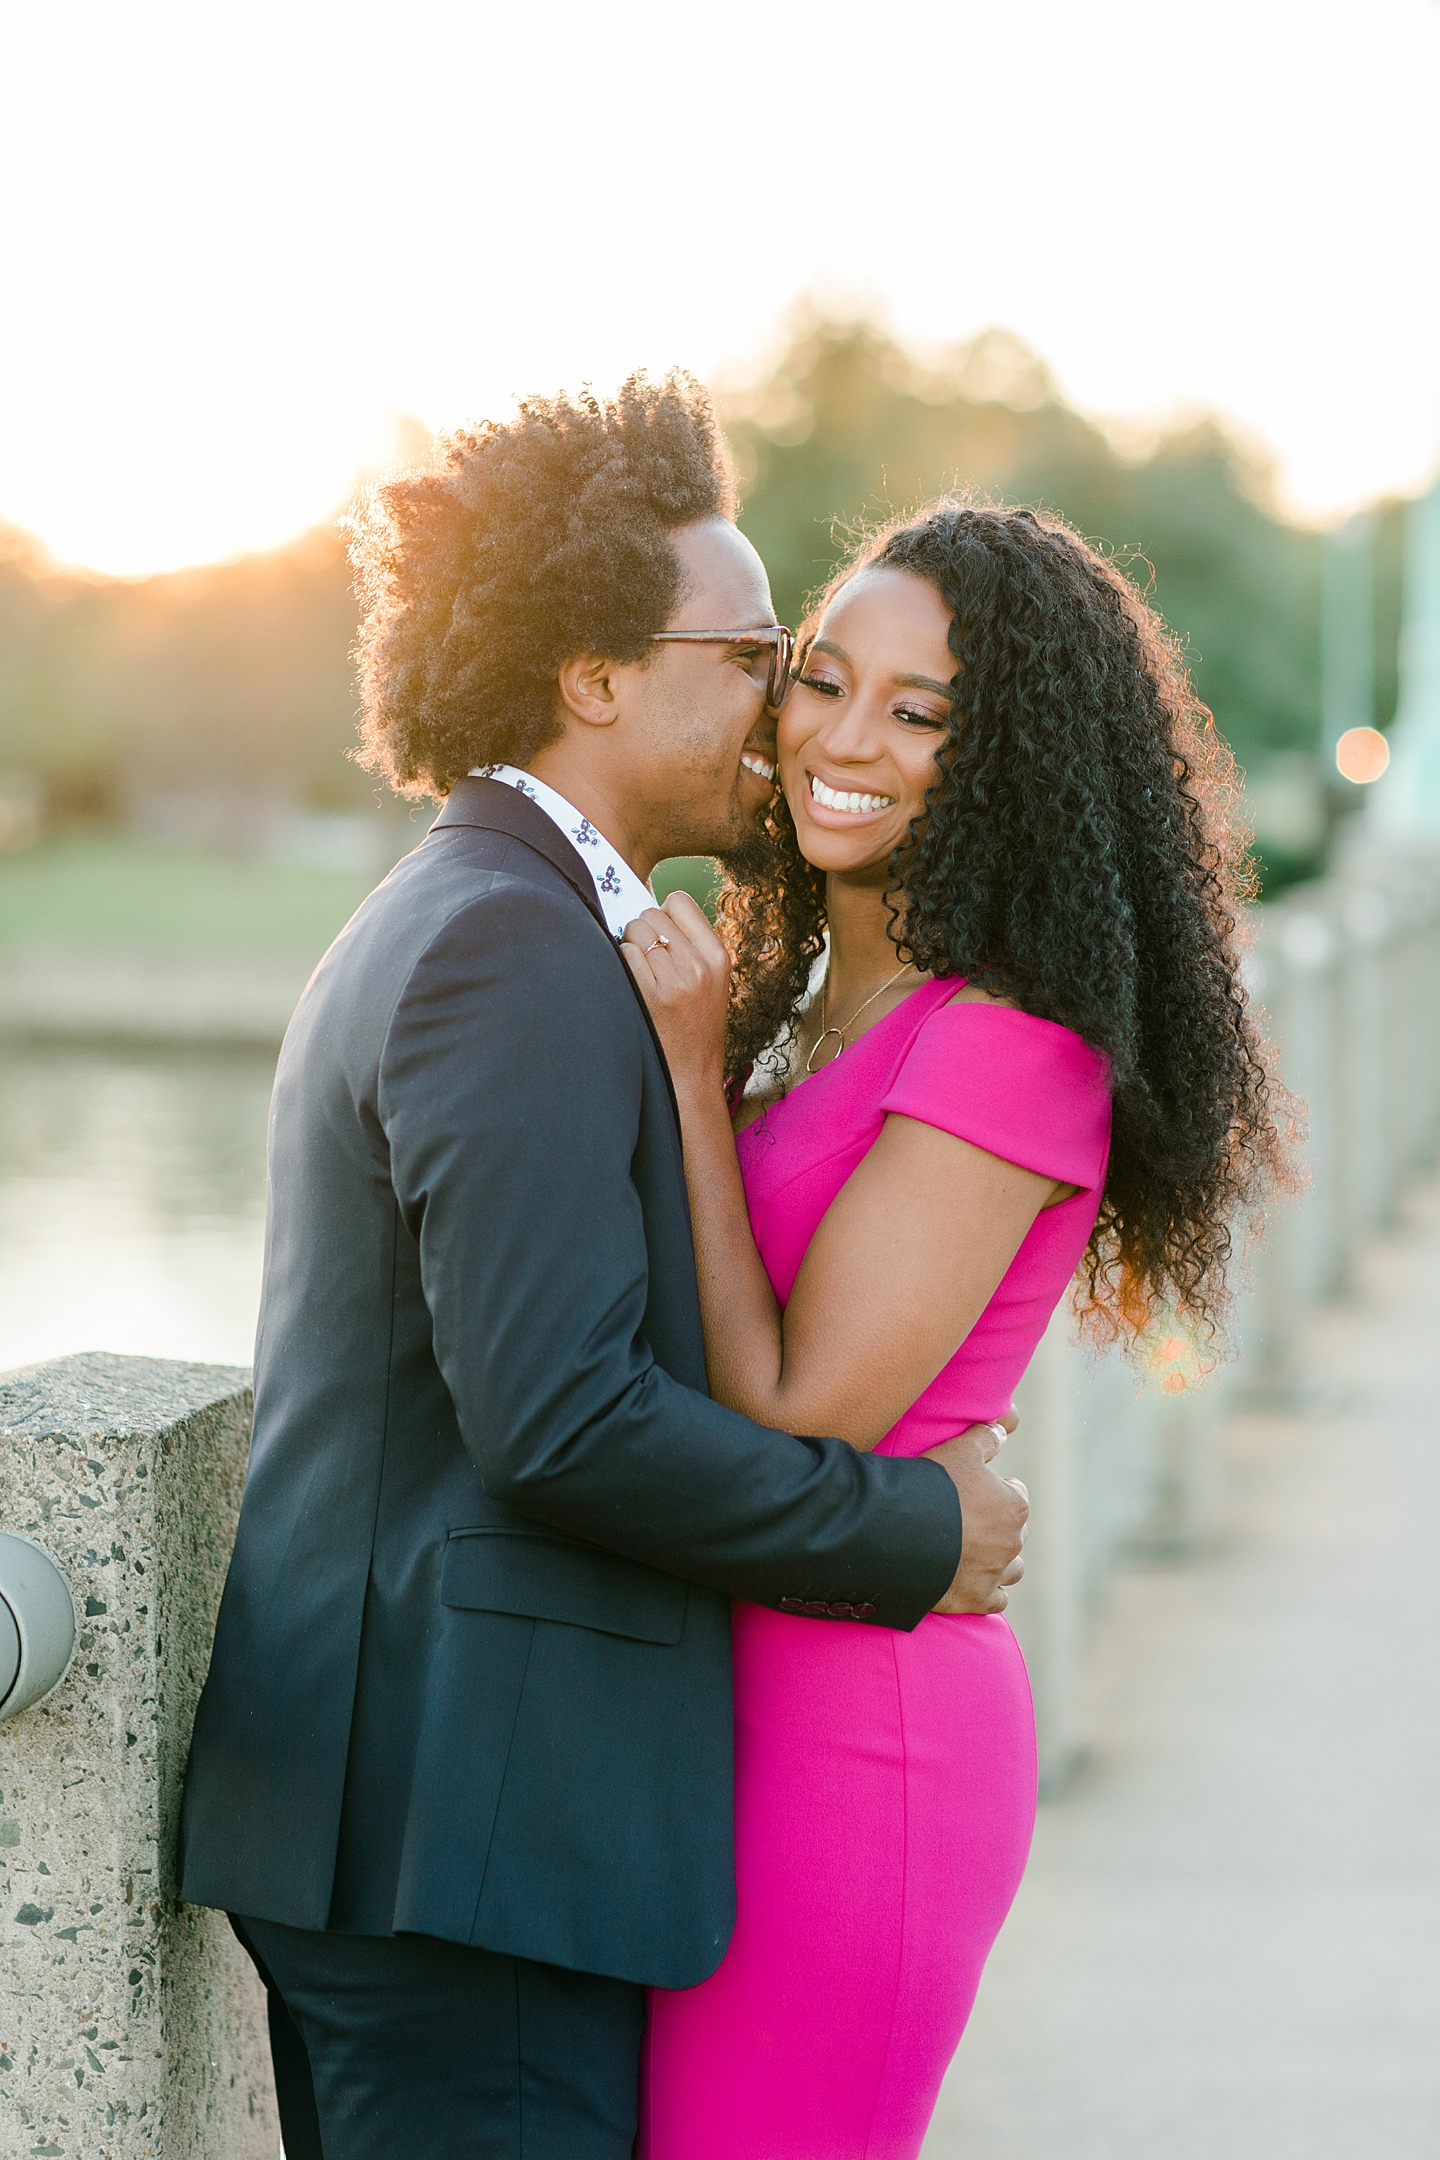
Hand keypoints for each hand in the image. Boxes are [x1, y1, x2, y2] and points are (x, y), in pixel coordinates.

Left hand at [622, 891, 731, 1095]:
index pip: (680, 901)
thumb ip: (689, 943)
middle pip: (652, 914)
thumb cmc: (697, 1024)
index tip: (660, 931)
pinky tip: (631, 982)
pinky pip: (624, 954)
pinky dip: (621, 962)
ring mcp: (675, 980)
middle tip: (647, 956)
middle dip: (642, 929)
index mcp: (718, 955)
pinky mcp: (651, 995)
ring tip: (640, 970)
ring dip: (628, 945)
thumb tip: (650, 907)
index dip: (663, 911)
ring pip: (634, 931)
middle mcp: (698, 964)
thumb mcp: (711, 980)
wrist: (693, 1072)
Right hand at [923, 1420, 1028, 1614]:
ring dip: (999, 1562)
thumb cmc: (934, 1486)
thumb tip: (1002, 1430)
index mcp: (1014, 1505)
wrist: (903, 1532)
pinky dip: (988, 1592)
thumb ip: (985, 1438)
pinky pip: (996, 1599)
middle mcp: (1012, 1541)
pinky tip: (971, 1581)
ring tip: (973, 1554)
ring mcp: (996, 1573)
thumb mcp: (959, 1450)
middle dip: (998, 1528)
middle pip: (1015, 1532)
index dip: (996, 1491)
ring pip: (1011, 1569)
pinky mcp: (977, 1599)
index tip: (973, 1492)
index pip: (1016, 1495)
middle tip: (968, 1522)